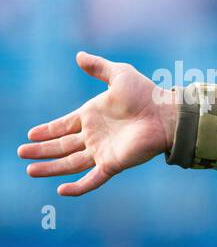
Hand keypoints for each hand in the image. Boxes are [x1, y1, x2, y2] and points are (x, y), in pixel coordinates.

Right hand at [17, 51, 176, 196]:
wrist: (166, 114)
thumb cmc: (146, 94)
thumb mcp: (119, 75)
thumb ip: (99, 67)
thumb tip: (78, 55)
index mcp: (92, 116)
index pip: (64, 126)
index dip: (47, 130)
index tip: (31, 134)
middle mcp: (95, 135)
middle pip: (62, 146)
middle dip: (42, 150)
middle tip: (22, 153)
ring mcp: (103, 151)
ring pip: (70, 163)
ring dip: (51, 167)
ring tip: (30, 170)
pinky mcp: (113, 163)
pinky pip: (93, 179)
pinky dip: (78, 187)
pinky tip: (61, 191)